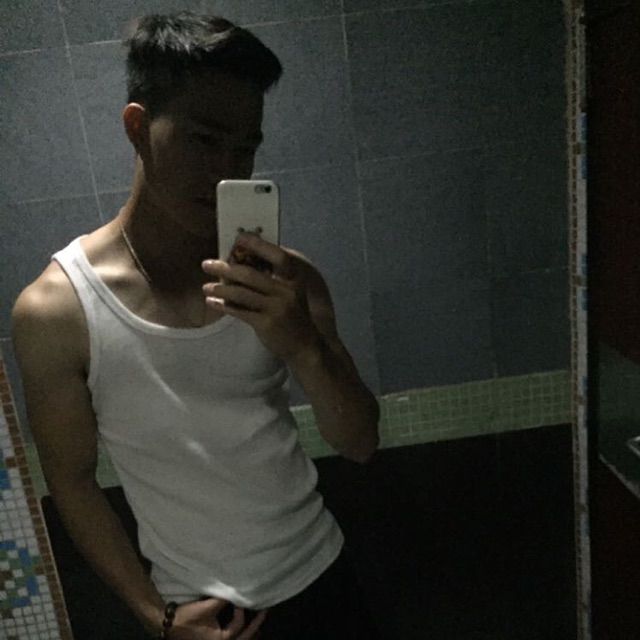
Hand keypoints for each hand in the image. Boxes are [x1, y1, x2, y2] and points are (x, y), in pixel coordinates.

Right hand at [167, 598, 267, 638]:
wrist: (168, 624)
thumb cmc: (187, 617)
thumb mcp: (207, 607)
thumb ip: (224, 599)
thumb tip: (237, 591)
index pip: (239, 625)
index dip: (242, 610)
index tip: (239, 599)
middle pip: (245, 639)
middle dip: (256, 626)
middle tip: (266, 611)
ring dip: (249, 633)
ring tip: (258, 622)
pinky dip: (240, 635)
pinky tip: (244, 628)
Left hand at [201, 234, 321, 361]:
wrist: (304, 346)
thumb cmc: (292, 315)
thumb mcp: (289, 293)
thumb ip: (272, 278)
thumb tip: (242, 261)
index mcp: (293, 279)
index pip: (278, 256)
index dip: (258, 245)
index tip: (239, 238)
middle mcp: (286, 291)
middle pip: (251, 275)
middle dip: (226, 268)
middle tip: (207, 264)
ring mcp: (276, 308)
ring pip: (242, 294)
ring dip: (220, 289)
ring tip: (206, 287)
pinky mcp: (266, 324)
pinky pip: (240, 311)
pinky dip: (224, 305)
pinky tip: (213, 302)